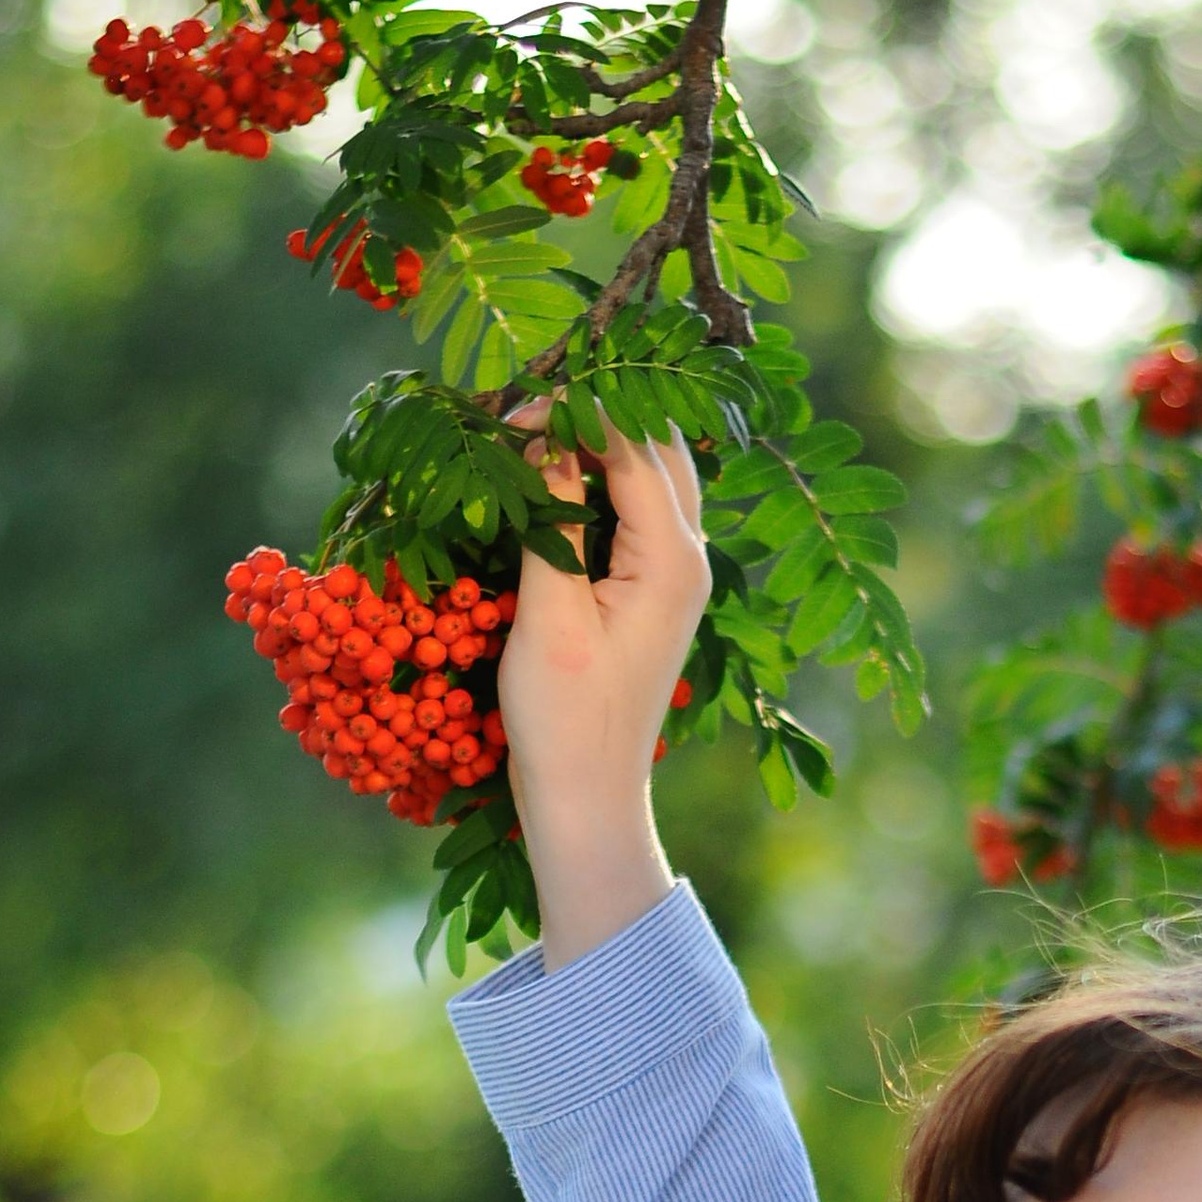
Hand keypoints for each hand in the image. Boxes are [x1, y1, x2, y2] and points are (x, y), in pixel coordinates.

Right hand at [498, 417, 710, 966]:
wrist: (588, 795)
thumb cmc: (566, 718)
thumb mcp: (549, 613)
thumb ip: (552, 517)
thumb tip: (545, 437)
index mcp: (673, 559)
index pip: (633, 444)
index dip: (575, 411)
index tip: (510, 407)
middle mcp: (690, 556)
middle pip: (658, 444)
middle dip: (597, 412)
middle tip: (524, 407)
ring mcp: (678, 572)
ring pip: (653, 470)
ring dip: (602, 441)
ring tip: (535, 428)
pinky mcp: (654, 587)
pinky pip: (639, 506)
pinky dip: (602, 478)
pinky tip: (554, 473)